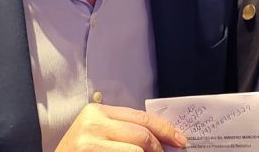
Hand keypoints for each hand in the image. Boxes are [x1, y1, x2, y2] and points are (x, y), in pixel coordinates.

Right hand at [55, 104, 186, 151]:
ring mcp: (90, 142)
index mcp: (98, 111)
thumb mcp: (97, 131)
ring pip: (137, 151)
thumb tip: (160, 136)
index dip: (164, 129)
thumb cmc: (78, 151)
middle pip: (141, 134)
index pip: (141, 117)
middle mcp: (93, 123)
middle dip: (160, 148)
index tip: (180, 140)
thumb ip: (123, 128)